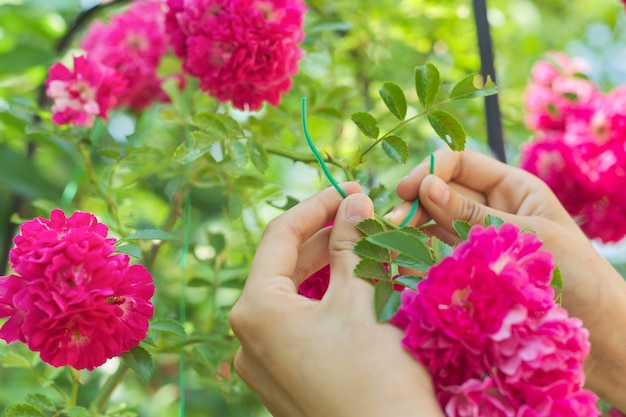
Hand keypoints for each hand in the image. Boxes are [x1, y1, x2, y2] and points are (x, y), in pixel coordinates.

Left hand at [230, 183, 442, 416]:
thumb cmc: (376, 375)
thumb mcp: (362, 298)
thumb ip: (350, 244)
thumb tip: (352, 202)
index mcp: (256, 310)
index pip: (279, 235)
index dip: (317, 206)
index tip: (352, 190)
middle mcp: (248, 337)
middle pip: (285, 266)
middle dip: (325, 237)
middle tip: (364, 215)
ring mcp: (263, 364)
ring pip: (294, 296)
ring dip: (328, 268)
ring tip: (366, 247)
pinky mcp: (283, 380)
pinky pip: (299, 325)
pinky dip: (325, 301)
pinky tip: (355, 287)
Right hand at [388, 146, 625, 410]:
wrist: (597, 334)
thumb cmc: (576, 277)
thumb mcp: (523, 237)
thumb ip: (471, 215)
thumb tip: (425, 186)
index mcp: (513, 188)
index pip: (461, 164)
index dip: (430, 171)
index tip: (405, 191)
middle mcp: (494, 208)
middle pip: (444, 191)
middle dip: (416, 200)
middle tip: (388, 221)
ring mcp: (481, 237)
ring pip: (437, 220)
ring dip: (413, 224)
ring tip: (388, 236)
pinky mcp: (472, 266)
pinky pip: (441, 248)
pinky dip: (420, 248)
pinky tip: (401, 252)